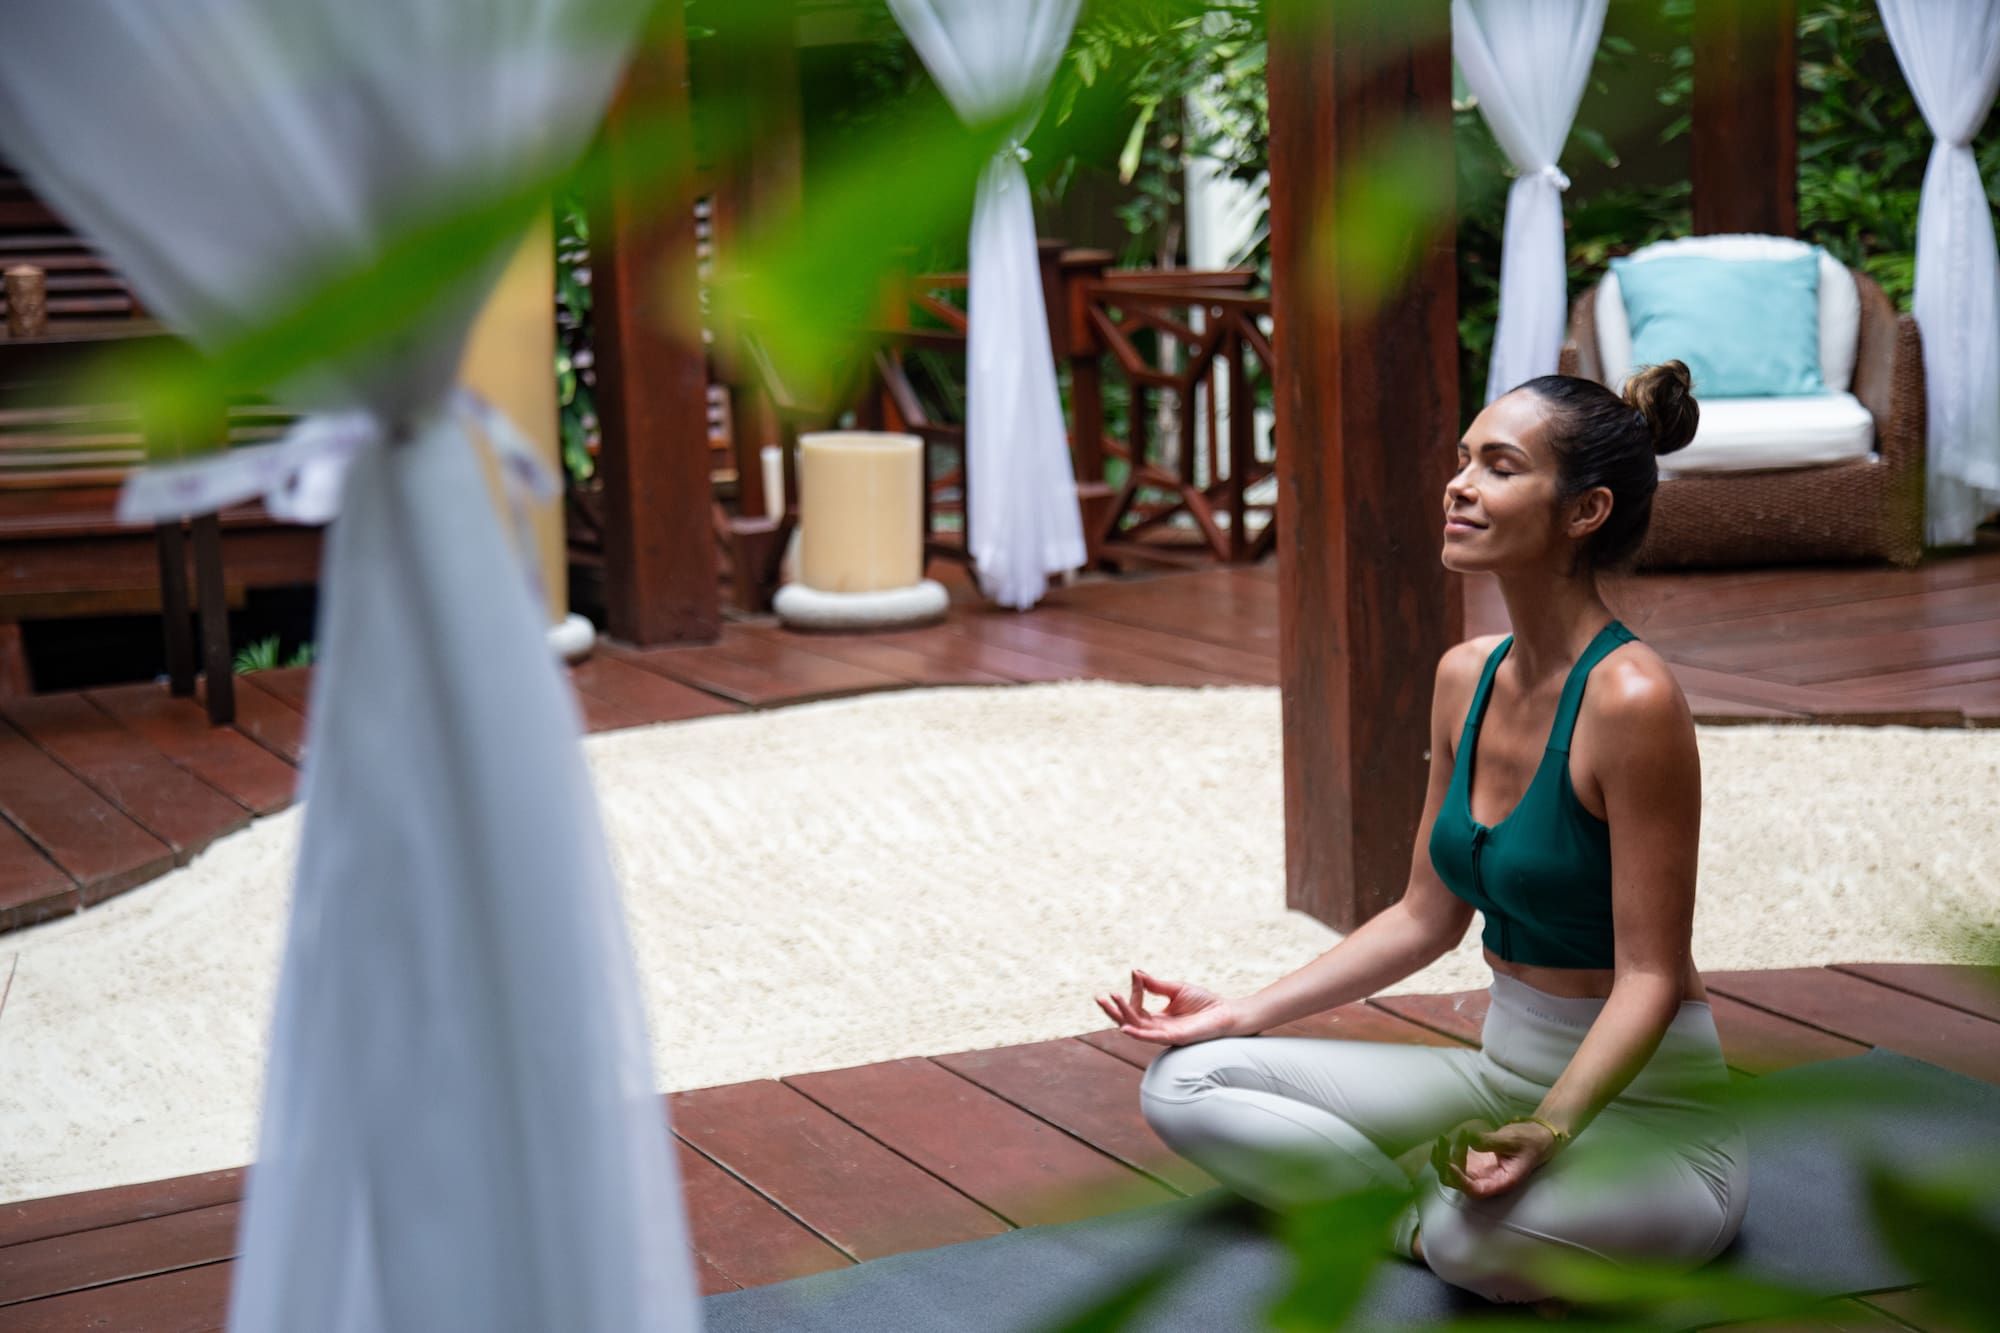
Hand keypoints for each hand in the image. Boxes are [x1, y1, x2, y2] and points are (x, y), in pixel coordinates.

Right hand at [1096, 969, 1242, 1046]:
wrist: (1226, 1013)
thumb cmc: (1204, 1003)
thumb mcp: (1176, 989)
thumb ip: (1156, 985)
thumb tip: (1136, 973)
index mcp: (1158, 1018)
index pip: (1137, 1006)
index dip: (1133, 991)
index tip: (1135, 975)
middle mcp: (1158, 1028)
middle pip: (1129, 1020)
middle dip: (1112, 1010)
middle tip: (1098, 997)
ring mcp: (1165, 1034)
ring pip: (1137, 1028)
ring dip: (1122, 1015)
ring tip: (1111, 1000)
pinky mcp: (1175, 1038)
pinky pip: (1152, 1037)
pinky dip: (1137, 1033)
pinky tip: (1125, 1027)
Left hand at [1429, 1118, 1559, 1198]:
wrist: (1534, 1138)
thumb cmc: (1529, 1141)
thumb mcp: (1513, 1139)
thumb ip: (1491, 1142)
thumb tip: (1469, 1140)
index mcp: (1501, 1182)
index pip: (1476, 1190)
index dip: (1460, 1181)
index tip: (1449, 1164)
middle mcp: (1487, 1182)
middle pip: (1459, 1184)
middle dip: (1446, 1167)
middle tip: (1443, 1142)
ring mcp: (1478, 1173)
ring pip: (1453, 1175)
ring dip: (1443, 1159)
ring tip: (1443, 1138)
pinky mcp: (1473, 1163)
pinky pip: (1453, 1163)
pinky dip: (1445, 1154)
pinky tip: (1443, 1141)